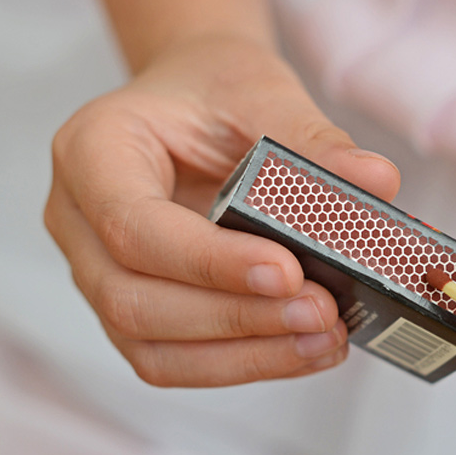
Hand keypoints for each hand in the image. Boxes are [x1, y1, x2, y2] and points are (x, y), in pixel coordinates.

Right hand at [45, 35, 400, 385]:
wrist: (198, 104)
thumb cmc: (217, 91)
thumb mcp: (263, 91)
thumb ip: (312, 138)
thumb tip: (377, 181)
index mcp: (91, 151)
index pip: (131, 226)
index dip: (208, 261)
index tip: (287, 270)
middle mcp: (77, 220)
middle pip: (133, 299)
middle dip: (235, 318)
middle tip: (321, 312)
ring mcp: (98, 274)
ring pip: (151, 346)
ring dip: (245, 355)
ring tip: (325, 339)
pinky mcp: (136, 312)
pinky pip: (177, 361)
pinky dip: (244, 363)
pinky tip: (308, 348)